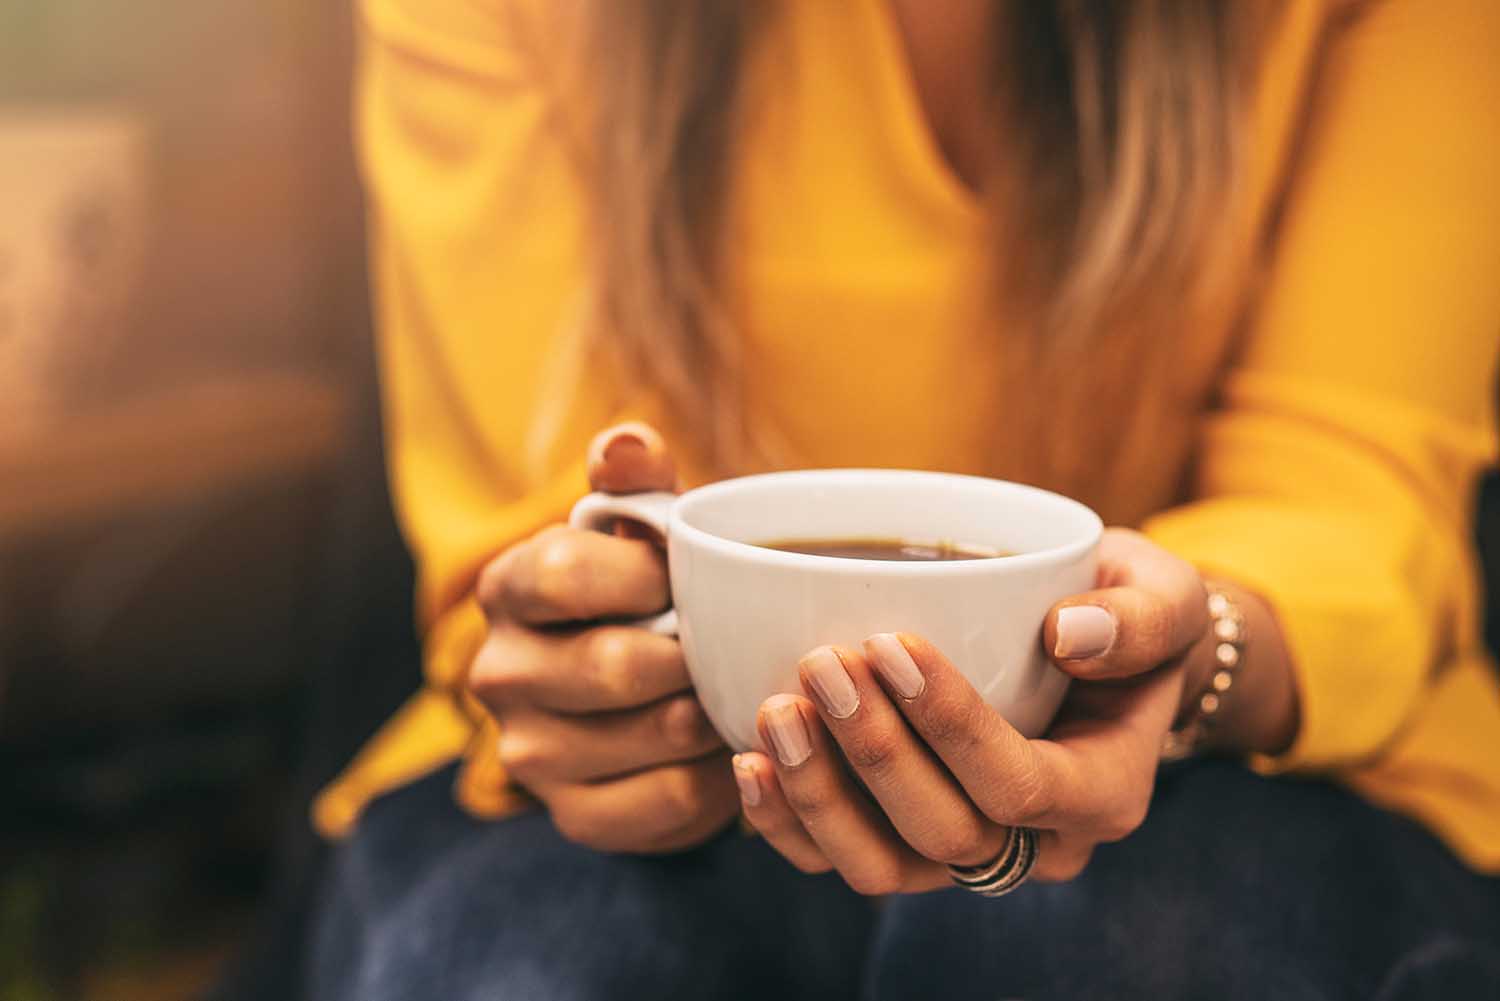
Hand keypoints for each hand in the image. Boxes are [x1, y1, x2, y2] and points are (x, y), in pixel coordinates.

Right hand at [467, 423, 737, 853]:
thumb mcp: (644, 530)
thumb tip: (627, 441)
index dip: (645, 574)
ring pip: (656, 734)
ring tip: (744, 686)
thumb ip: (637, 482)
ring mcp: (530, 755)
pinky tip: (732, 743)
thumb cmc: (650, 595)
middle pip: (613, 665)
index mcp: (506, 588)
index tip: (689, 575)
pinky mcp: (577, 817)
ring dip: (718, 711)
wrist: (650, 697)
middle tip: (739, 640)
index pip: (560, 572)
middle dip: (696, 652)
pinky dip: (721, 773)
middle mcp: (498, 674)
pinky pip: (672, 800)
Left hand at [733, 528, 1222, 891]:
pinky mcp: (901, 839)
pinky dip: (786, 822)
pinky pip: (836, 860)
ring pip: (882, 868)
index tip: (893, 640)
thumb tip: (1071, 635)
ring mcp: (961, 851)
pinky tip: (749, 758)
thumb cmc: (1125, 618)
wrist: (1090, 652)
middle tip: (824, 662)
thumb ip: (1143, 615)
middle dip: (875, 754)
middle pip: (945, 834)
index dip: (951, 724)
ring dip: (819, 796)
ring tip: (776, 710)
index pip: (1020, 786)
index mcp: (1102, 791)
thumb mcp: (1164, 595)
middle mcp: (1034, 843)